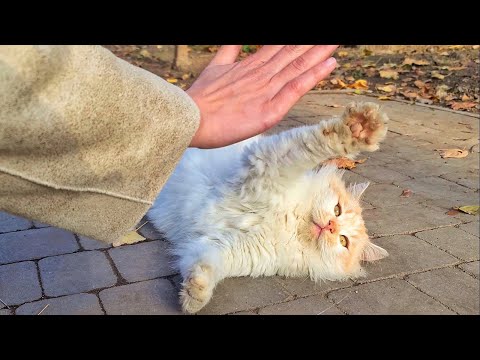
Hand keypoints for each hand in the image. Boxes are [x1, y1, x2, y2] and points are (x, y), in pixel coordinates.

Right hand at [187, 45, 338, 147]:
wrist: (190, 117)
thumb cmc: (199, 98)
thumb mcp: (215, 67)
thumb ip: (229, 52)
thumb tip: (237, 41)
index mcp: (250, 66)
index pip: (279, 47)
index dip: (296, 41)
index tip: (310, 36)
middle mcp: (261, 74)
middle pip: (293, 53)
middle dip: (313, 44)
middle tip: (332, 36)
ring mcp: (266, 90)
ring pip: (298, 66)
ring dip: (319, 52)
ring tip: (336, 41)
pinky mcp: (269, 110)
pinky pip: (295, 88)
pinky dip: (314, 75)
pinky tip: (330, 64)